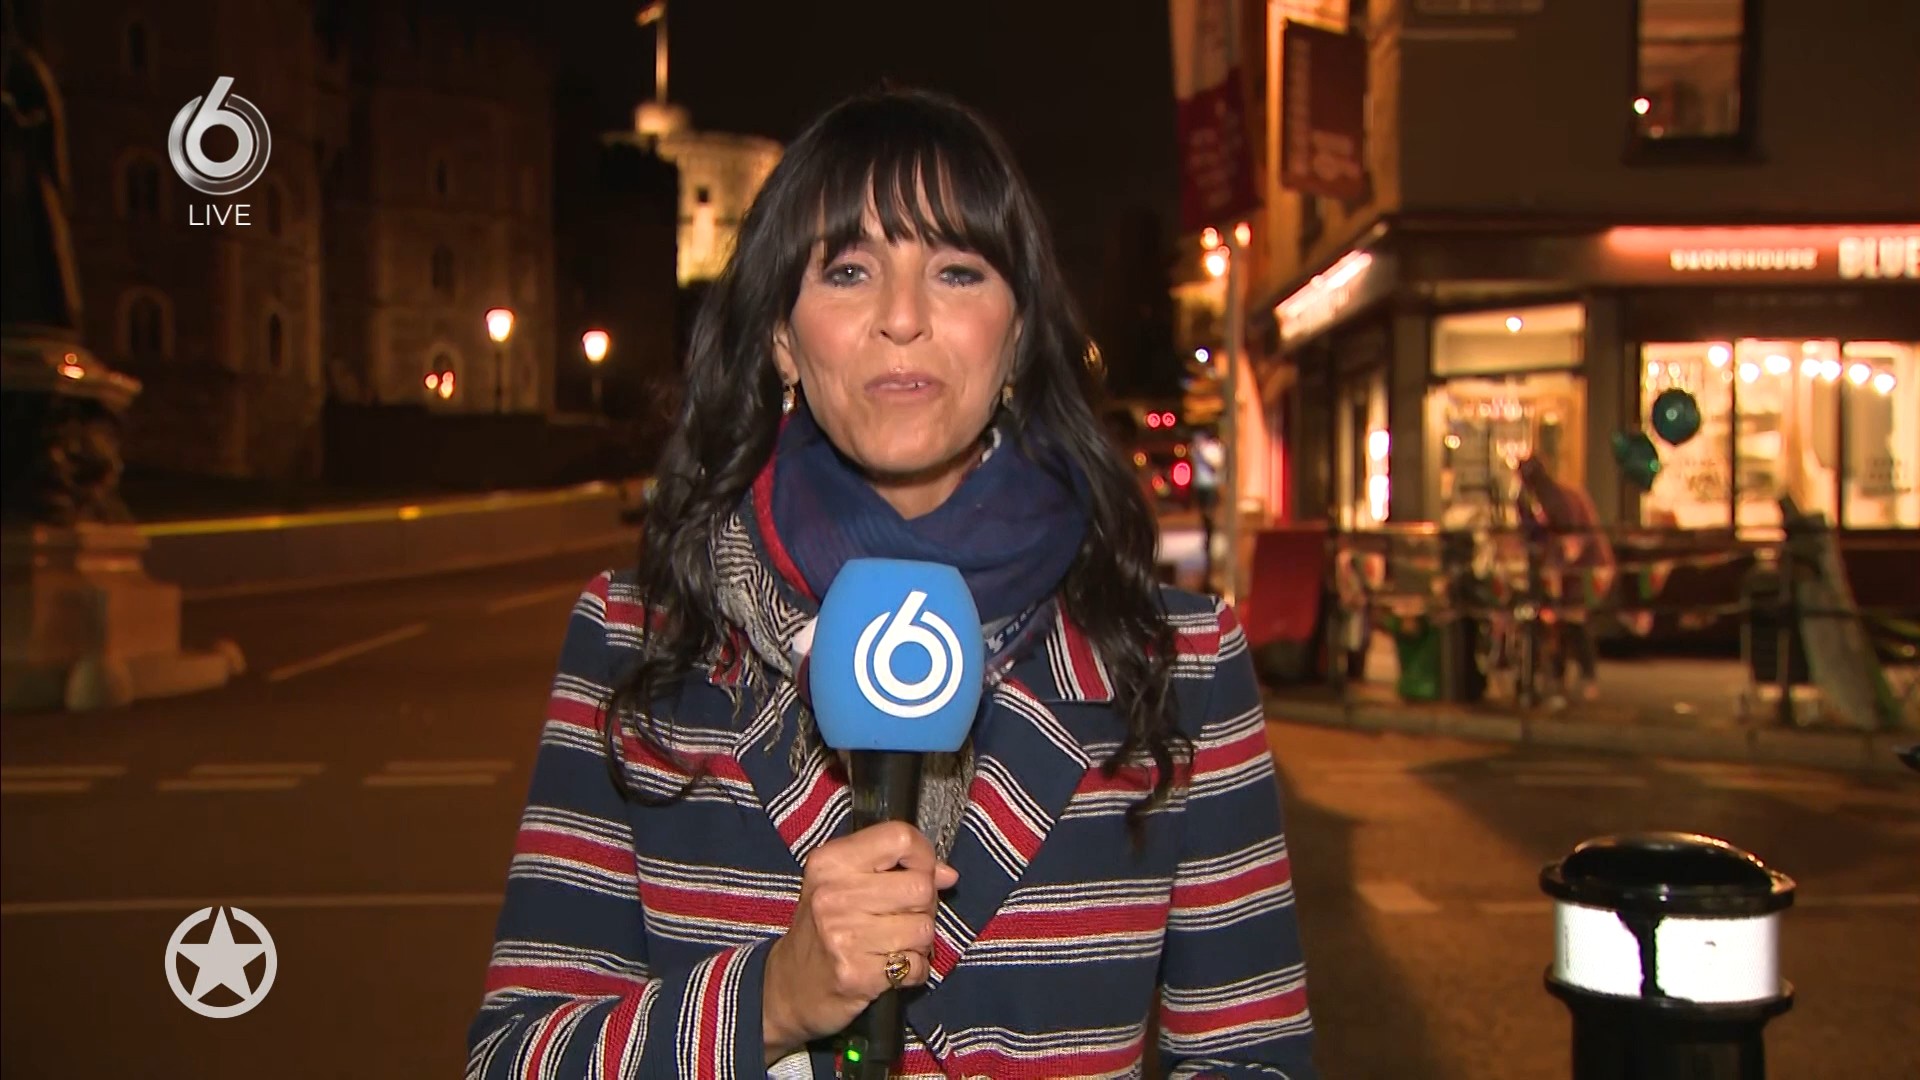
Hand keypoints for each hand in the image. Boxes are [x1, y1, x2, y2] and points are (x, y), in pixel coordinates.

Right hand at [762, 822, 957, 1060]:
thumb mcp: (844, 884)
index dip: (923, 856)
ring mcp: (843, 936)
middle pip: (920, 887)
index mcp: (831, 862)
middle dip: (924, 906)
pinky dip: (912, 970)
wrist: (788, 986)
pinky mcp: (856, 974)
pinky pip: (916, 966)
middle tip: (902, 917)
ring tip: (892, 943)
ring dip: (919, 942)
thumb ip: (895, 869)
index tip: (919, 872)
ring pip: (924, 929)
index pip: (900, 838)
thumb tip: (947, 875)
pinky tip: (889, 967)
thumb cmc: (823, 929)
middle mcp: (834, 894)